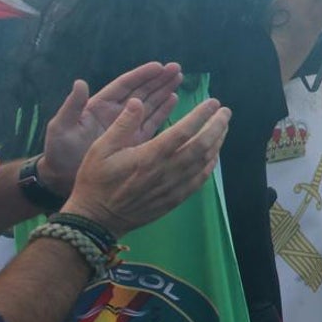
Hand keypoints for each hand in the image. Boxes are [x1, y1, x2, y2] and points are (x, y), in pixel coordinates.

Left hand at [40, 63, 183, 194]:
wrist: (63, 180)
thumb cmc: (59, 153)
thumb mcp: (61, 128)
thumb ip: (72, 106)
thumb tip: (80, 82)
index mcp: (99, 106)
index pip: (124, 86)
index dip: (141, 75)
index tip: (158, 66)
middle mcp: (116, 113)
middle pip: (141, 91)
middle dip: (158, 79)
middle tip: (176, 68)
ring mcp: (126, 126)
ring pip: (149, 104)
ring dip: (164, 91)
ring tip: (179, 78)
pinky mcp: (133, 140)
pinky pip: (151, 122)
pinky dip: (163, 110)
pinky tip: (174, 99)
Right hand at [61, 97, 231, 237]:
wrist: (96, 219)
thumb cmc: (96, 181)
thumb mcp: (100, 148)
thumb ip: (122, 125)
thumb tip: (138, 101)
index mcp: (149, 156)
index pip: (183, 131)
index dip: (201, 115)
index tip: (213, 102)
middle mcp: (166, 171)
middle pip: (201, 146)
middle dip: (217, 126)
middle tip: (226, 112)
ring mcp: (173, 187)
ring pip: (204, 162)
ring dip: (217, 143)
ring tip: (223, 126)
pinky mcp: (175, 199)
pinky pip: (200, 180)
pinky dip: (211, 165)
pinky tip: (214, 153)